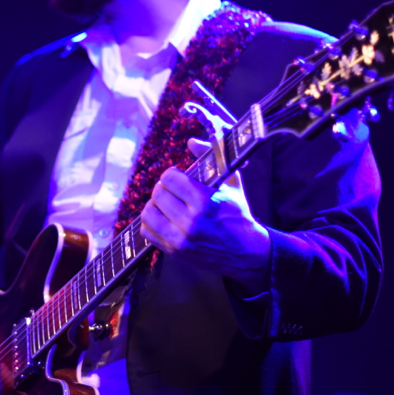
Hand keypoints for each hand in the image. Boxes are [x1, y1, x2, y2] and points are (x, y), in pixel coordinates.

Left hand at [139, 114, 271, 293]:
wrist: (246, 253)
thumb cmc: (238, 215)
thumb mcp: (232, 184)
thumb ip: (212, 158)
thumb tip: (191, 141)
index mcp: (205, 201)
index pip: (169, 178)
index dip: (172, 175)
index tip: (178, 178)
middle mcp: (191, 221)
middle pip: (158, 194)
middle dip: (163, 189)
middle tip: (172, 191)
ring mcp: (180, 239)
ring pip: (148, 213)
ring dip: (155, 205)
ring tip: (166, 205)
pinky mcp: (174, 252)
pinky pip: (147, 232)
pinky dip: (151, 223)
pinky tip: (162, 219)